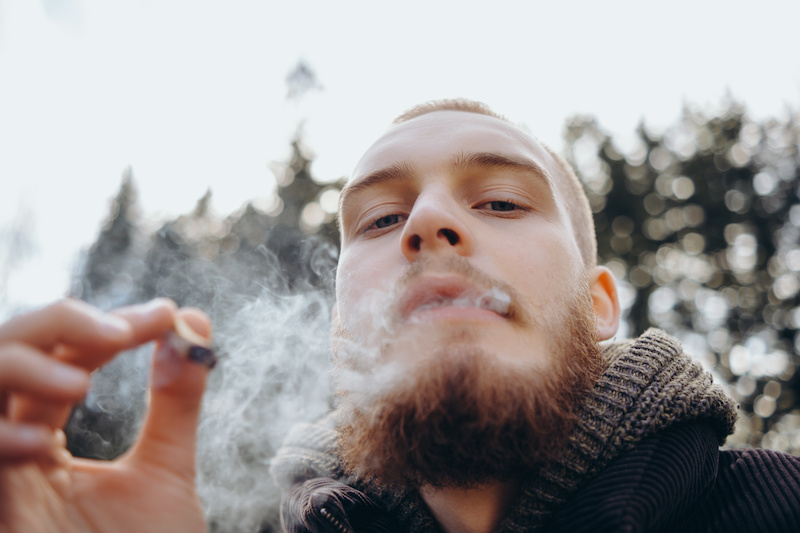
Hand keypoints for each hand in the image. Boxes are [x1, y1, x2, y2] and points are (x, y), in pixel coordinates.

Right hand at [0, 298, 211, 532]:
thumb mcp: (165, 470)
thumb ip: (175, 403)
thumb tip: (193, 327)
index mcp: (45, 442)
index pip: (61, 358)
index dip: (106, 326)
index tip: (166, 315)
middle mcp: (12, 454)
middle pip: (4, 356)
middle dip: (58, 327)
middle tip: (123, 329)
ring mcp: (2, 483)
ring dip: (22, 368)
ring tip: (84, 377)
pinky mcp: (1, 512)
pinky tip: (42, 444)